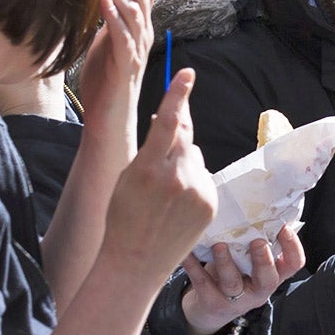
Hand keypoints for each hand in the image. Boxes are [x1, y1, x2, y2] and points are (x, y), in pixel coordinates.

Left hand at [77, 0, 161, 132]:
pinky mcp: (124, 63)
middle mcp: (143, 32)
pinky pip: (122, 36)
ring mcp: (136, 47)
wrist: (108, 116)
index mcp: (139, 23)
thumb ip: (108, 13)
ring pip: (133, 10)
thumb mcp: (105, 36)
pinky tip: (102, 2)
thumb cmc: (105, 78)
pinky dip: (113, 17)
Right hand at [102, 70, 218, 287]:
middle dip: (174, 138)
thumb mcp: (127, 178)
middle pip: (183, 137)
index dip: (178, 95)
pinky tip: (177, 205)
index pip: (168, 122)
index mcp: (147, 168)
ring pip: (194, 158)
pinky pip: (203, 177)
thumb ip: (150, 150)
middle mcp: (176, 177)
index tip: (188, 73)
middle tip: (160, 161)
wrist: (136, 260)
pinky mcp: (210, 203)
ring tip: (165, 196)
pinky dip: (193, 183)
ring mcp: (196, 191)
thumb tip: (169, 123)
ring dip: (183, 165)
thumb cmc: (124, 217)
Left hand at [180, 224, 304, 334]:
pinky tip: (187, 250)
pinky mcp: (212, 303)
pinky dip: (193, 266)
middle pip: (267, 280)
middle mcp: (258, 291)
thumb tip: (262, 202)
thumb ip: (258, 241)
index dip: (293, 247)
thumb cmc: (236, 274)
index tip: (284, 227)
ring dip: (226, 263)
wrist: (212, 309)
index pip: (293, 264)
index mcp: (273, 276)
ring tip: (219, 246)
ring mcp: (235, 300)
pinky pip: (202, 283)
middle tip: (257, 241)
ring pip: (232, 283)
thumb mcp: (251, 262)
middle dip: (263, 261)